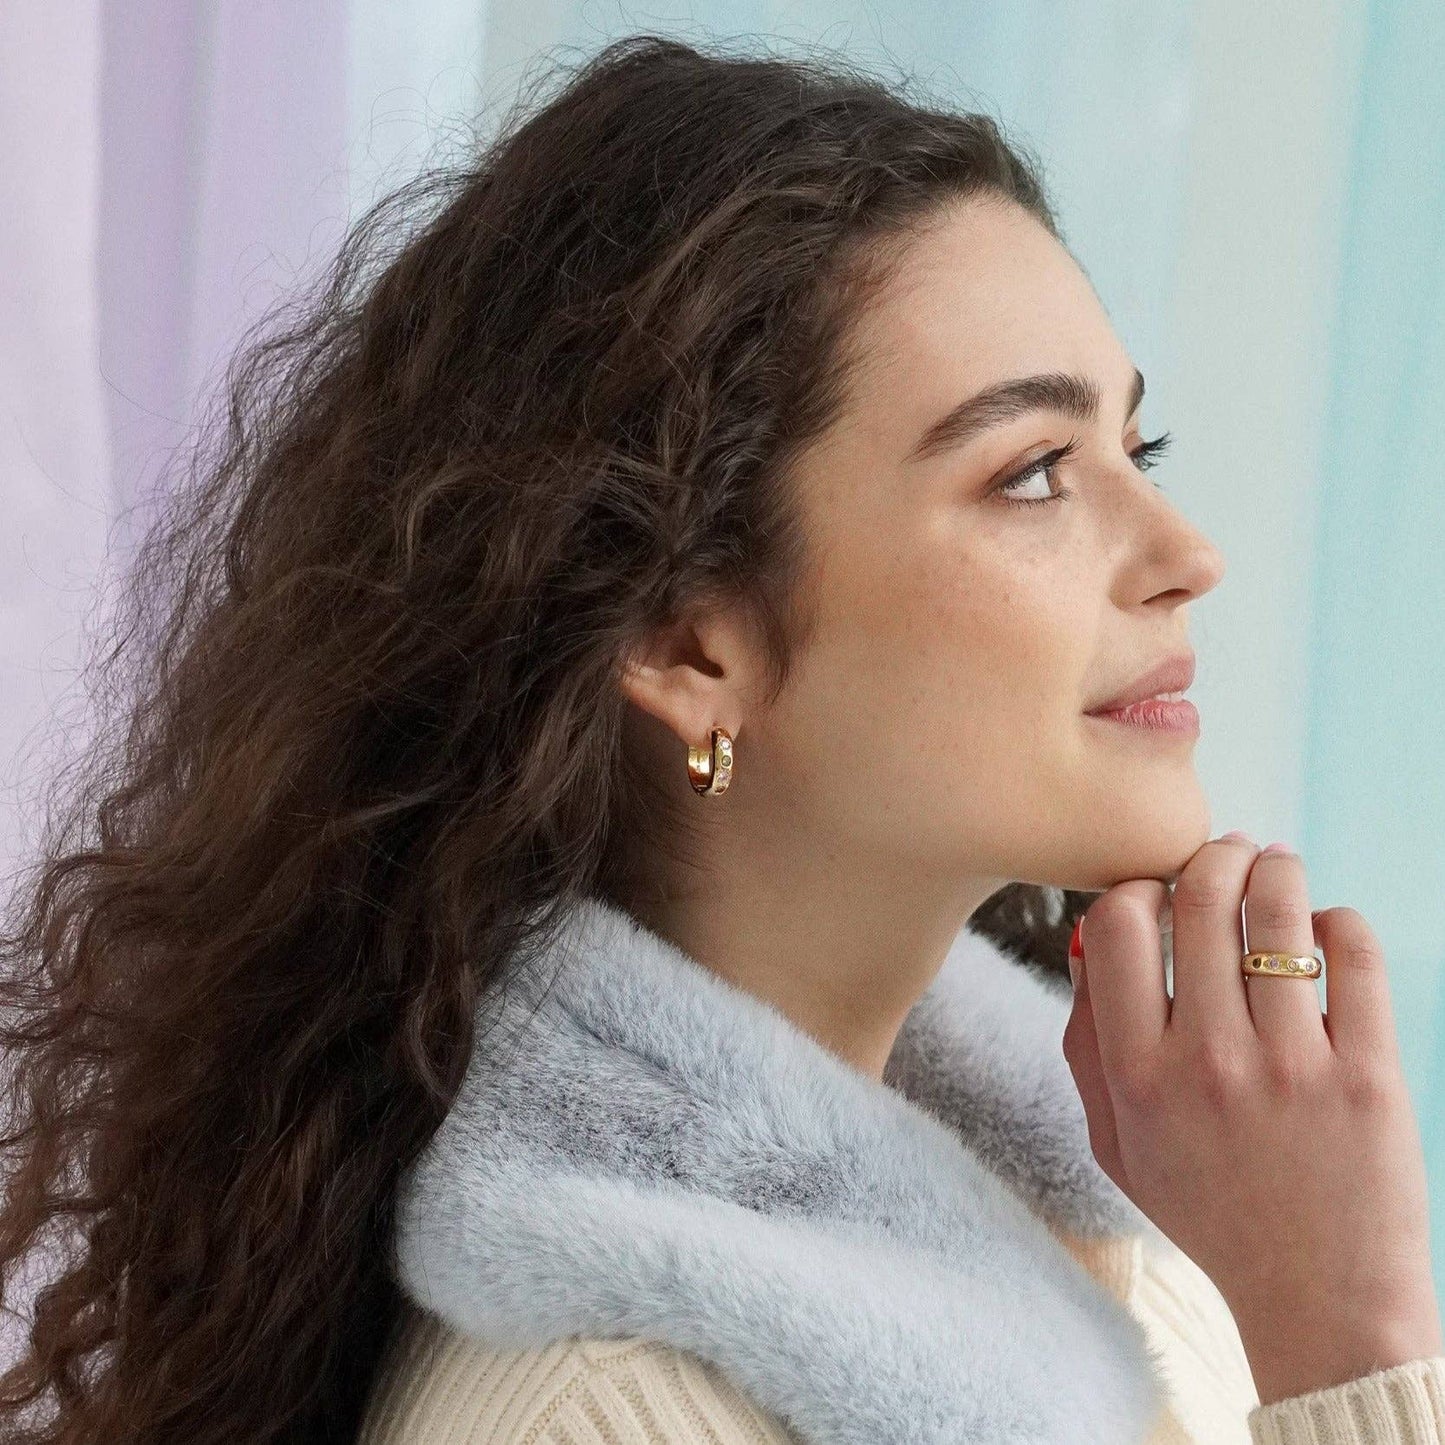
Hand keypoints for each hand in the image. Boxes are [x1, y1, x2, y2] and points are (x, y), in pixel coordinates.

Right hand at [1061, 834, 1443, 1405]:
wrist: (1319, 1299)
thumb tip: (1088, 943)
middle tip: (1224, 853)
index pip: (1116, 925)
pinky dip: (1337, 920)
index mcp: (1137, 1076)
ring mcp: (1292, 1066)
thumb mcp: (1115, 1143)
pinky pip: (1353, 953)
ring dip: (1273, 868)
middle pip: (1198, 899)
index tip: (1156, 892)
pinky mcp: (1367, 1074)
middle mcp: (1208, 1062)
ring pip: (1277, 912)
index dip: (1135, 888)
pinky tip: (1326, 928)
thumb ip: (1086, 1045)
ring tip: (1275, 863)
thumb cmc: (1211, 1213)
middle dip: (1210, 856)